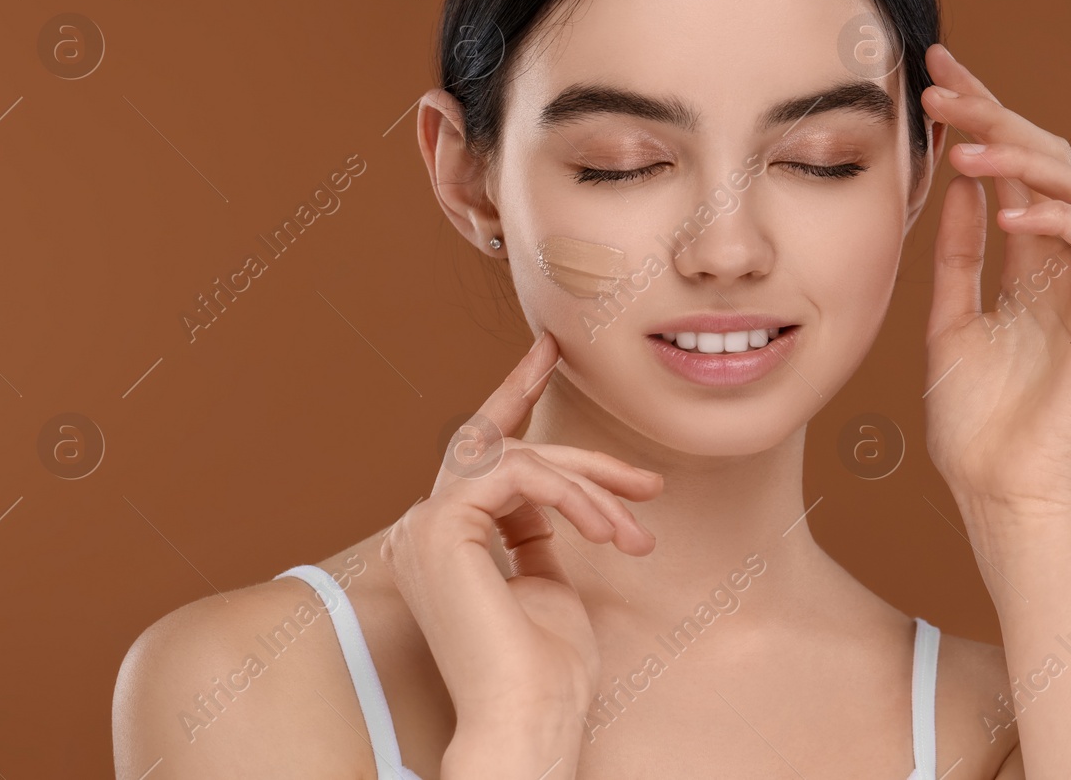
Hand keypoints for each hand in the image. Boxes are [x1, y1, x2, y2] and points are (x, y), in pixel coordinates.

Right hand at [380, 331, 662, 748]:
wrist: (529, 717)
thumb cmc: (546, 673)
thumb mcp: (549, 588)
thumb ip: (540, 538)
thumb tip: (560, 504)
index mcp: (443, 542)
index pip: (478, 453)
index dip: (513, 393)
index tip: (547, 352)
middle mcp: (422, 529)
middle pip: (508, 452)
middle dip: (583, 460)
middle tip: (647, 484)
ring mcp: (424, 525)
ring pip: (519, 460)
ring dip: (589, 489)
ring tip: (633, 536)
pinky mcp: (441, 525)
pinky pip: (518, 475)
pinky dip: (572, 496)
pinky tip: (606, 531)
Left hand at [918, 44, 1070, 512]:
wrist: (1004, 497)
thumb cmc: (977, 425)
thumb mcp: (950, 322)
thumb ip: (956, 256)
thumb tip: (956, 184)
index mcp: (1032, 263)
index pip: (1010, 168)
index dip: (980, 113)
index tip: (934, 69)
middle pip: (1047, 161)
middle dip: (995, 114)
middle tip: (940, 87)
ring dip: (1021, 158)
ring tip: (964, 145)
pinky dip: (1059, 222)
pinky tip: (1006, 216)